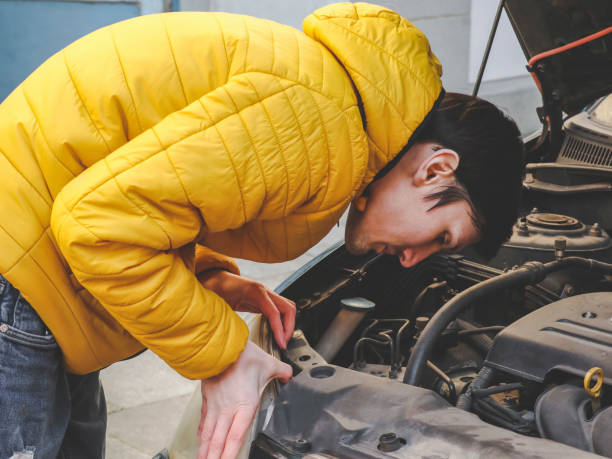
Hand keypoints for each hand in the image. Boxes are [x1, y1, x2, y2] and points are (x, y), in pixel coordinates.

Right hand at [197, 341, 291, 458]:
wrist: (221, 344)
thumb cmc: (244, 355)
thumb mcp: (270, 364)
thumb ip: (283, 372)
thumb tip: (290, 375)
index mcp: (245, 405)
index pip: (236, 437)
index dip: (230, 454)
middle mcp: (228, 409)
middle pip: (219, 440)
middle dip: (214, 457)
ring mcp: (216, 404)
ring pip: (209, 432)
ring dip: (205, 449)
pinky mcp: (208, 396)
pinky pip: (204, 417)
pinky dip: (202, 430)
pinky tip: (200, 438)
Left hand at [198, 270, 295, 347]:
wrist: (214, 279)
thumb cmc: (216, 289)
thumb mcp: (219, 304)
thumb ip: (226, 317)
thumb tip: (232, 335)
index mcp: (255, 291)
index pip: (275, 312)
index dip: (280, 330)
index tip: (281, 343)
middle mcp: (264, 291)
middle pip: (289, 308)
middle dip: (289, 327)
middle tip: (283, 343)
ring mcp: (266, 294)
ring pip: (287, 307)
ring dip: (288, 324)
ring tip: (282, 339)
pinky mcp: (264, 299)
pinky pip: (280, 309)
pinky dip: (282, 320)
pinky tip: (277, 331)